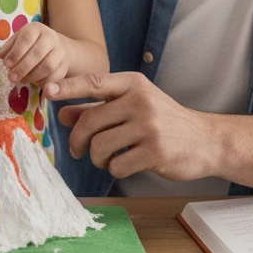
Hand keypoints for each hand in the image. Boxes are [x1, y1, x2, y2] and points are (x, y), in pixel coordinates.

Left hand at [0, 22, 68, 88]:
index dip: (16, 52)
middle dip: (23, 67)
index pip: (27, 38)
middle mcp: (50, 37)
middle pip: (37, 53)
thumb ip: (5, 52)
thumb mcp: (17, 43)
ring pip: (48, 66)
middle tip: (11, 78)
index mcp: (36, 29)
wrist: (56, 48)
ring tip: (21, 81)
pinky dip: (43, 82)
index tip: (6, 64)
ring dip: (32, 76)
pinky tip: (34, 83)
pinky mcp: (64, 65)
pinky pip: (54, 76)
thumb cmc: (30, 46)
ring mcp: (60, 51)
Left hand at [44, 72, 216, 180]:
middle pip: (90, 121)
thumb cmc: (164, 122)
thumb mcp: (133, 107)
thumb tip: (62, 113)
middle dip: (78, 140)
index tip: (47, 91)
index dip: (68, 87)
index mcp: (134, 84)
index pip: (94, 82)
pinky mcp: (156, 151)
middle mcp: (141, 101)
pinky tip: (127, 164)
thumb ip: (97, 108)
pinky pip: (117, 166)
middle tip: (76, 150)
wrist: (205, 141)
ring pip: (100, 146)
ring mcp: (149, 126)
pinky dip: (115, 170)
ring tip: (107, 158)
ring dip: (97, 159)